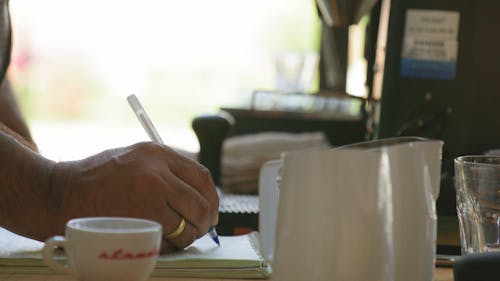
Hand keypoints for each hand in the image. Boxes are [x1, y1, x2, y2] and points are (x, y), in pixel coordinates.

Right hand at [48, 142, 218, 251]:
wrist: (59, 193)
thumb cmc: (96, 179)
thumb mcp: (134, 159)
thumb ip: (166, 171)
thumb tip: (198, 195)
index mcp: (157, 153)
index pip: (202, 176)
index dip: (211, 197)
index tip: (211, 210)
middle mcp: (157, 172)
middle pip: (201, 203)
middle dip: (204, 221)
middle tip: (197, 229)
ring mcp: (149, 197)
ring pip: (188, 225)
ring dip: (186, 235)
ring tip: (173, 235)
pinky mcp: (140, 221)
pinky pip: (169, 240)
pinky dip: (169, 245)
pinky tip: (155, 239)